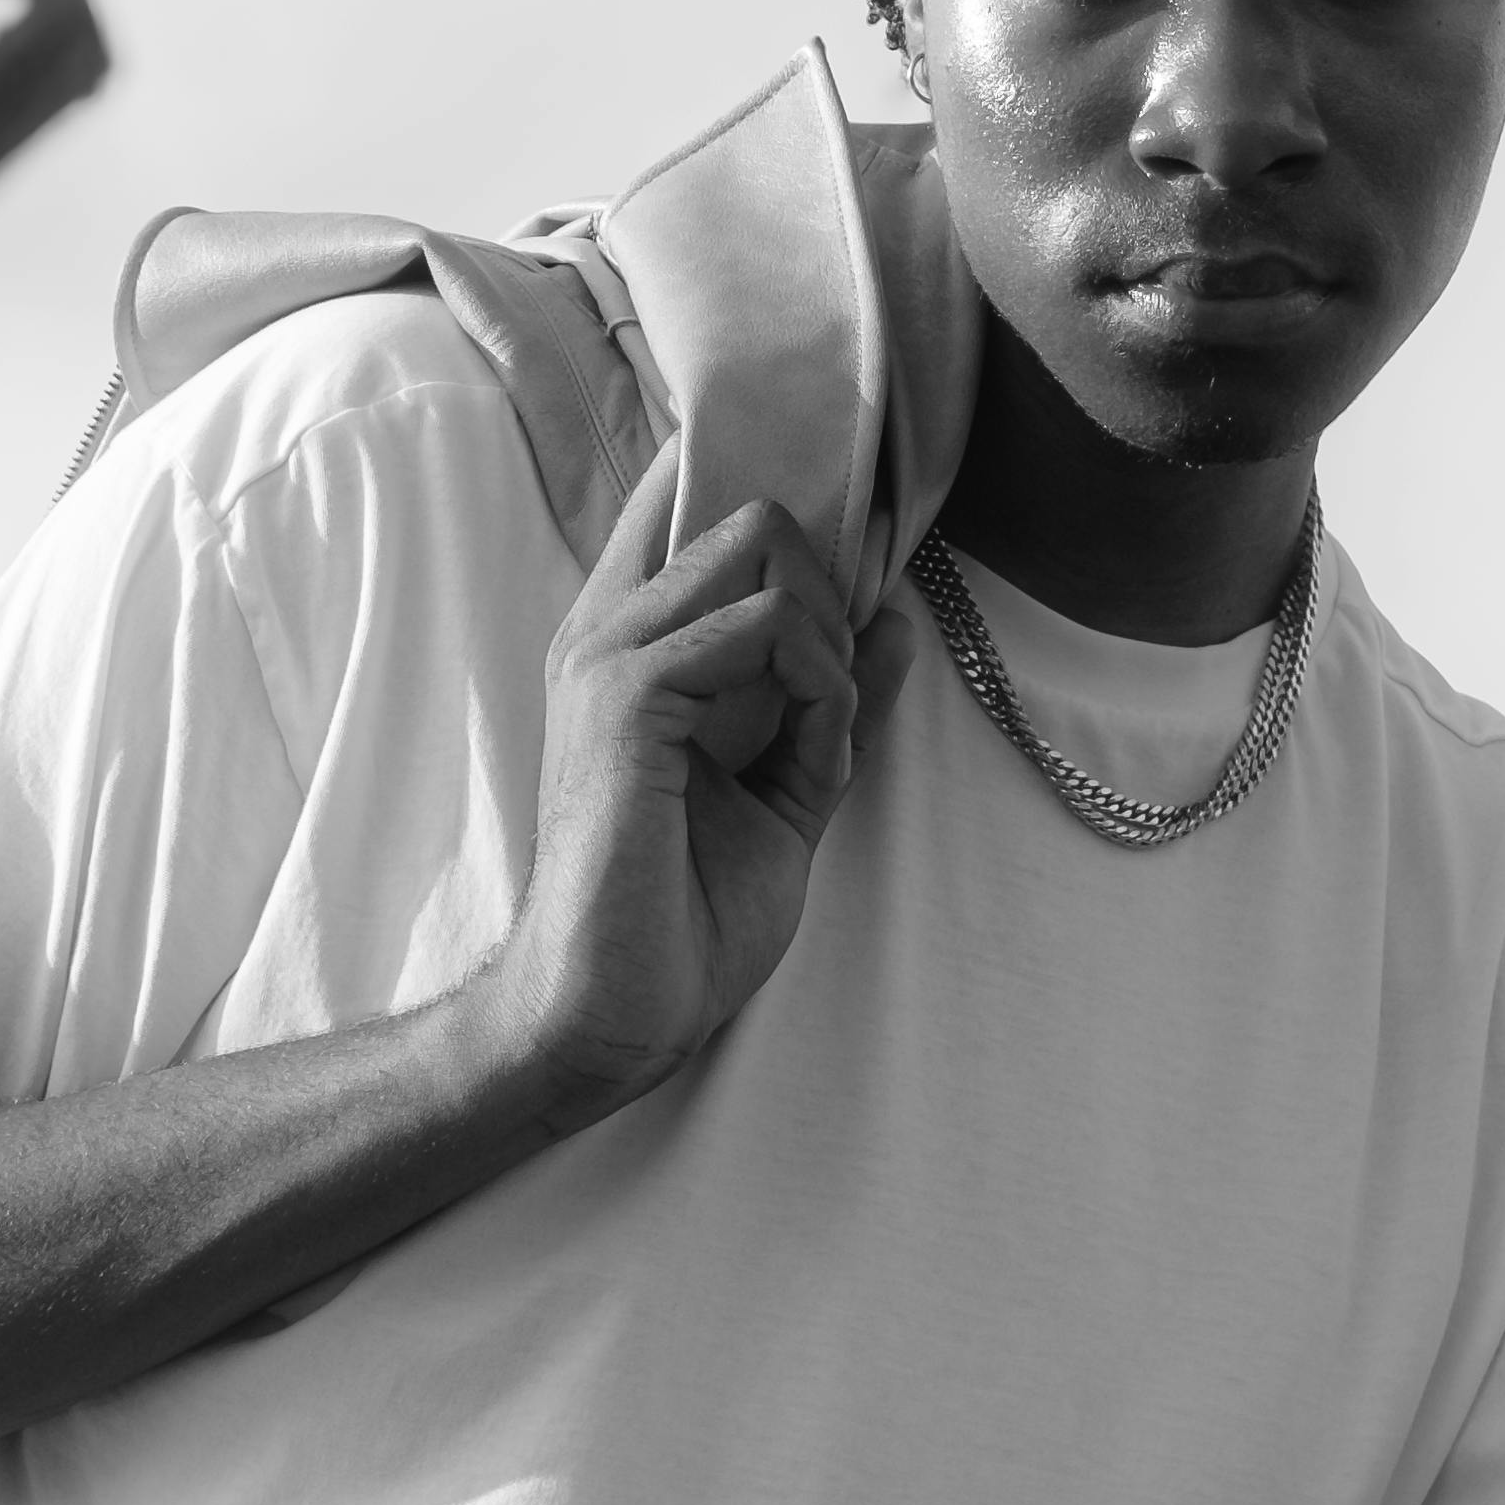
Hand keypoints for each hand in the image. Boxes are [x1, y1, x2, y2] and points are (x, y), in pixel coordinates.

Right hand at [485, 444, 917, 1123]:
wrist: (620, 1006)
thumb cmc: (684, 913)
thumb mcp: (784, 789)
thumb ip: (827, 704)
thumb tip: (895, 625)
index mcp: (633, 642)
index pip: (692, 498)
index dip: (789, 500)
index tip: (859, 531)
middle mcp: (609, 628)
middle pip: (755, 516)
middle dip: (832, 590)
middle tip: (838, 691)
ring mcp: (609, 653)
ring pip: (764, 553)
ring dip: (828, 640)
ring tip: (820, 731)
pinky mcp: (627, 693)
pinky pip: (766, 628)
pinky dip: (818, 680)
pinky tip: (810, 745)